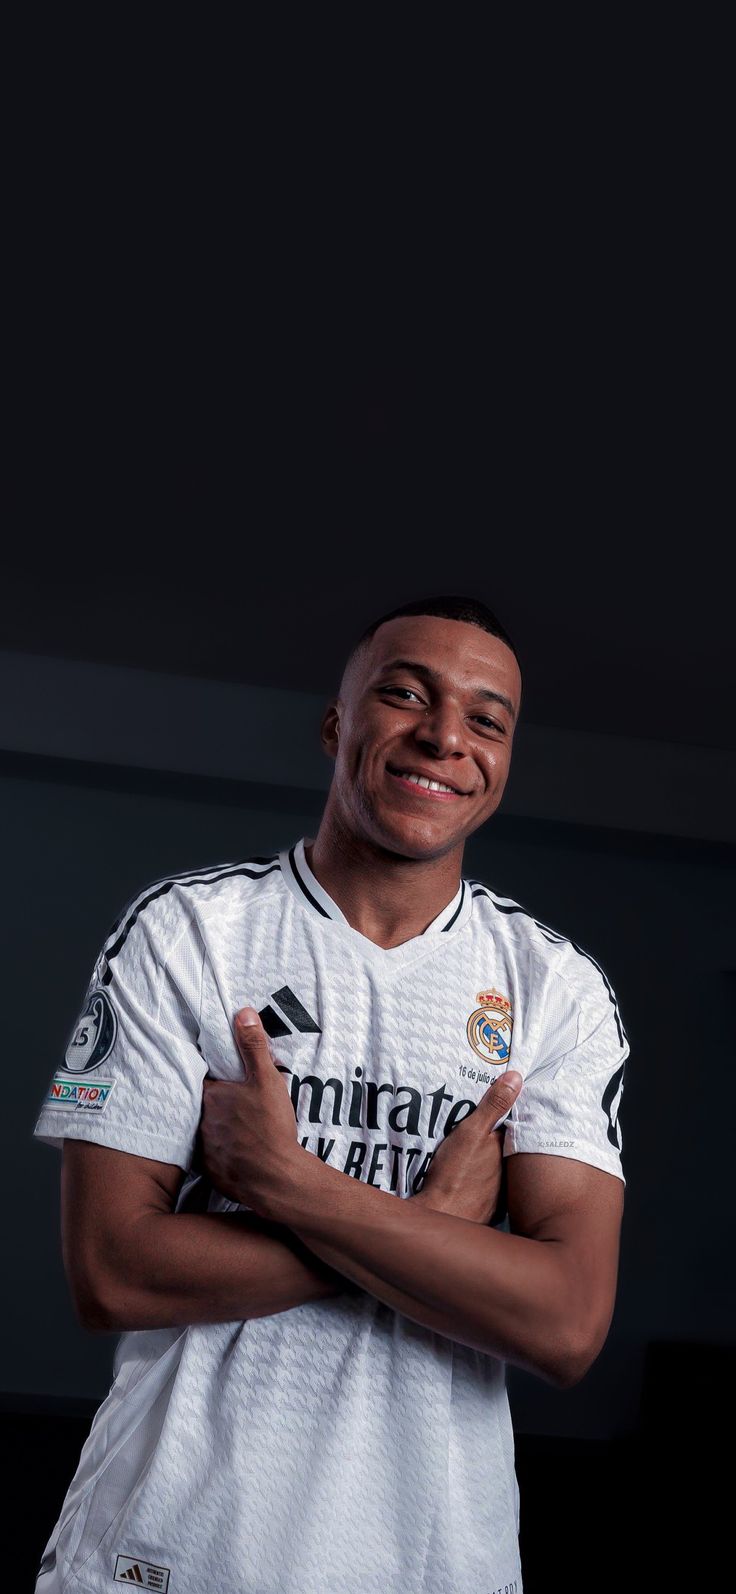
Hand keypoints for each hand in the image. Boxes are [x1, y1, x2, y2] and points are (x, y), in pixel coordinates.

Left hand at [197, 1007, 304, 1215]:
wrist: (276, 1178)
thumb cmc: (271, 1127)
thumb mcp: (267, 1080)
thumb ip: (253, 1046)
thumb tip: (242, 1013)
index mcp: (211, 1097)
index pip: (203, 1080)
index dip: (213, 1078)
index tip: (224, 1078)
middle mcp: (200, 1122)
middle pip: (204, 1107)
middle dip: (218, 1105)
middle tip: (237, 1105)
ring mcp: (204, 1149)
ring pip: (207, 1132)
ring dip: (218, 1129)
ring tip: (239, 1129)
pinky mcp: (211, 1171)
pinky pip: (212, 1157)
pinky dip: (222, 1153)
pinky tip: (239, 1152)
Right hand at [413, 1069, 522, 1224]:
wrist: (442, 1217)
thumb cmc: (454, 1174)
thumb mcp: (471, 1132)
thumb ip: (494, 1106)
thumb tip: (516, 1078)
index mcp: (508, 1148)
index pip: (517, 1124)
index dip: (511, 1111)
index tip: (507, 1098)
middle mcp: (511, 1170)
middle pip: (509, 1146)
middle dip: (502, 1136)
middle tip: (488, 1124)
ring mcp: (503, 1190)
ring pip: (501, 1167)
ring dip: (494, 1159)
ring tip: (480, 1150)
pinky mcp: (491, 1206)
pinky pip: (493, 1186)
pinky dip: (487, 1179)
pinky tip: (474, 1177)